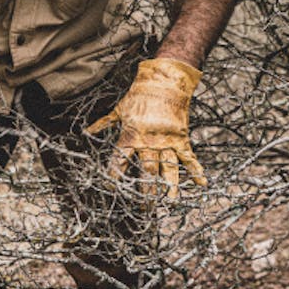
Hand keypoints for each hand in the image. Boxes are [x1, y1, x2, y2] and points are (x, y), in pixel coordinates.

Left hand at [86, 58, 205, 199]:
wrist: (165, 81)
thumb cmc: (139, 94)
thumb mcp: (119, 110)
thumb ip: (104, 124)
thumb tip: (87, 132)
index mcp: (131, 135)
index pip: (121, 160)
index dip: (116, 175)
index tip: (113, 188)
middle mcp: (149, 141)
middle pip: (147, 170)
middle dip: (146, 190)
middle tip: (146, 207)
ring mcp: (166, 140)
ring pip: (168, 167)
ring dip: (170, 186)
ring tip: (170, 202)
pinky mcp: (181, 137)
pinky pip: (188, 157)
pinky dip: (196, 170)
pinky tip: (201, 184)